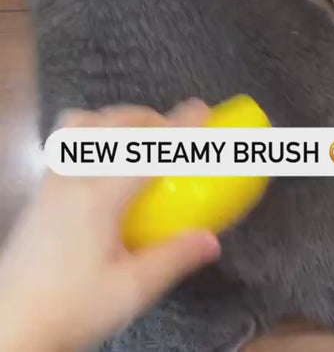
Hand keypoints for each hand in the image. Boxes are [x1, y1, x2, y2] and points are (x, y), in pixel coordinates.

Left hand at [0, 101, 219, 351]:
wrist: (10, 326)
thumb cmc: (71, 309)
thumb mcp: (131, 291)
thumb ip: (173, 259)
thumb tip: (211, 240)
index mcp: (99, 197)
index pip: (147, 152)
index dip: (178, 127)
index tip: (201, 110)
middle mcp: (73, 177)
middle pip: (114, 124)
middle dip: (149, 118)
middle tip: (174, 134)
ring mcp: (52, 180)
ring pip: (82, 123)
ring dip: (115, 120)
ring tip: (136, 141)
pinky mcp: (41, 190)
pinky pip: (66, 141)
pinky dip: (91, 133)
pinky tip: (102, 163)